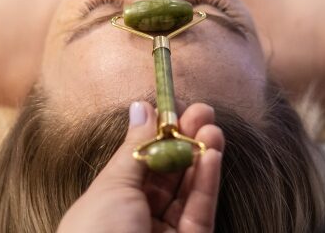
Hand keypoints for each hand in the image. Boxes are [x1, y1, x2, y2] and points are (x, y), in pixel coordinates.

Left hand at [56, 101, 223, 232]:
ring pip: (188, 189)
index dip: (159, 134)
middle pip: (169, 173)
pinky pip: (200, 210)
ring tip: (212, 126)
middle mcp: (139, 217)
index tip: (175, 107)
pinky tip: (213, 155)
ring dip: (202, 156)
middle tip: (203, 111)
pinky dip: (208, 182)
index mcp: (112, 201)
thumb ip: (134, 148)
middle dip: (186, 140)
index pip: (142, 161)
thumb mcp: (111, 187)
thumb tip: (140, 107)